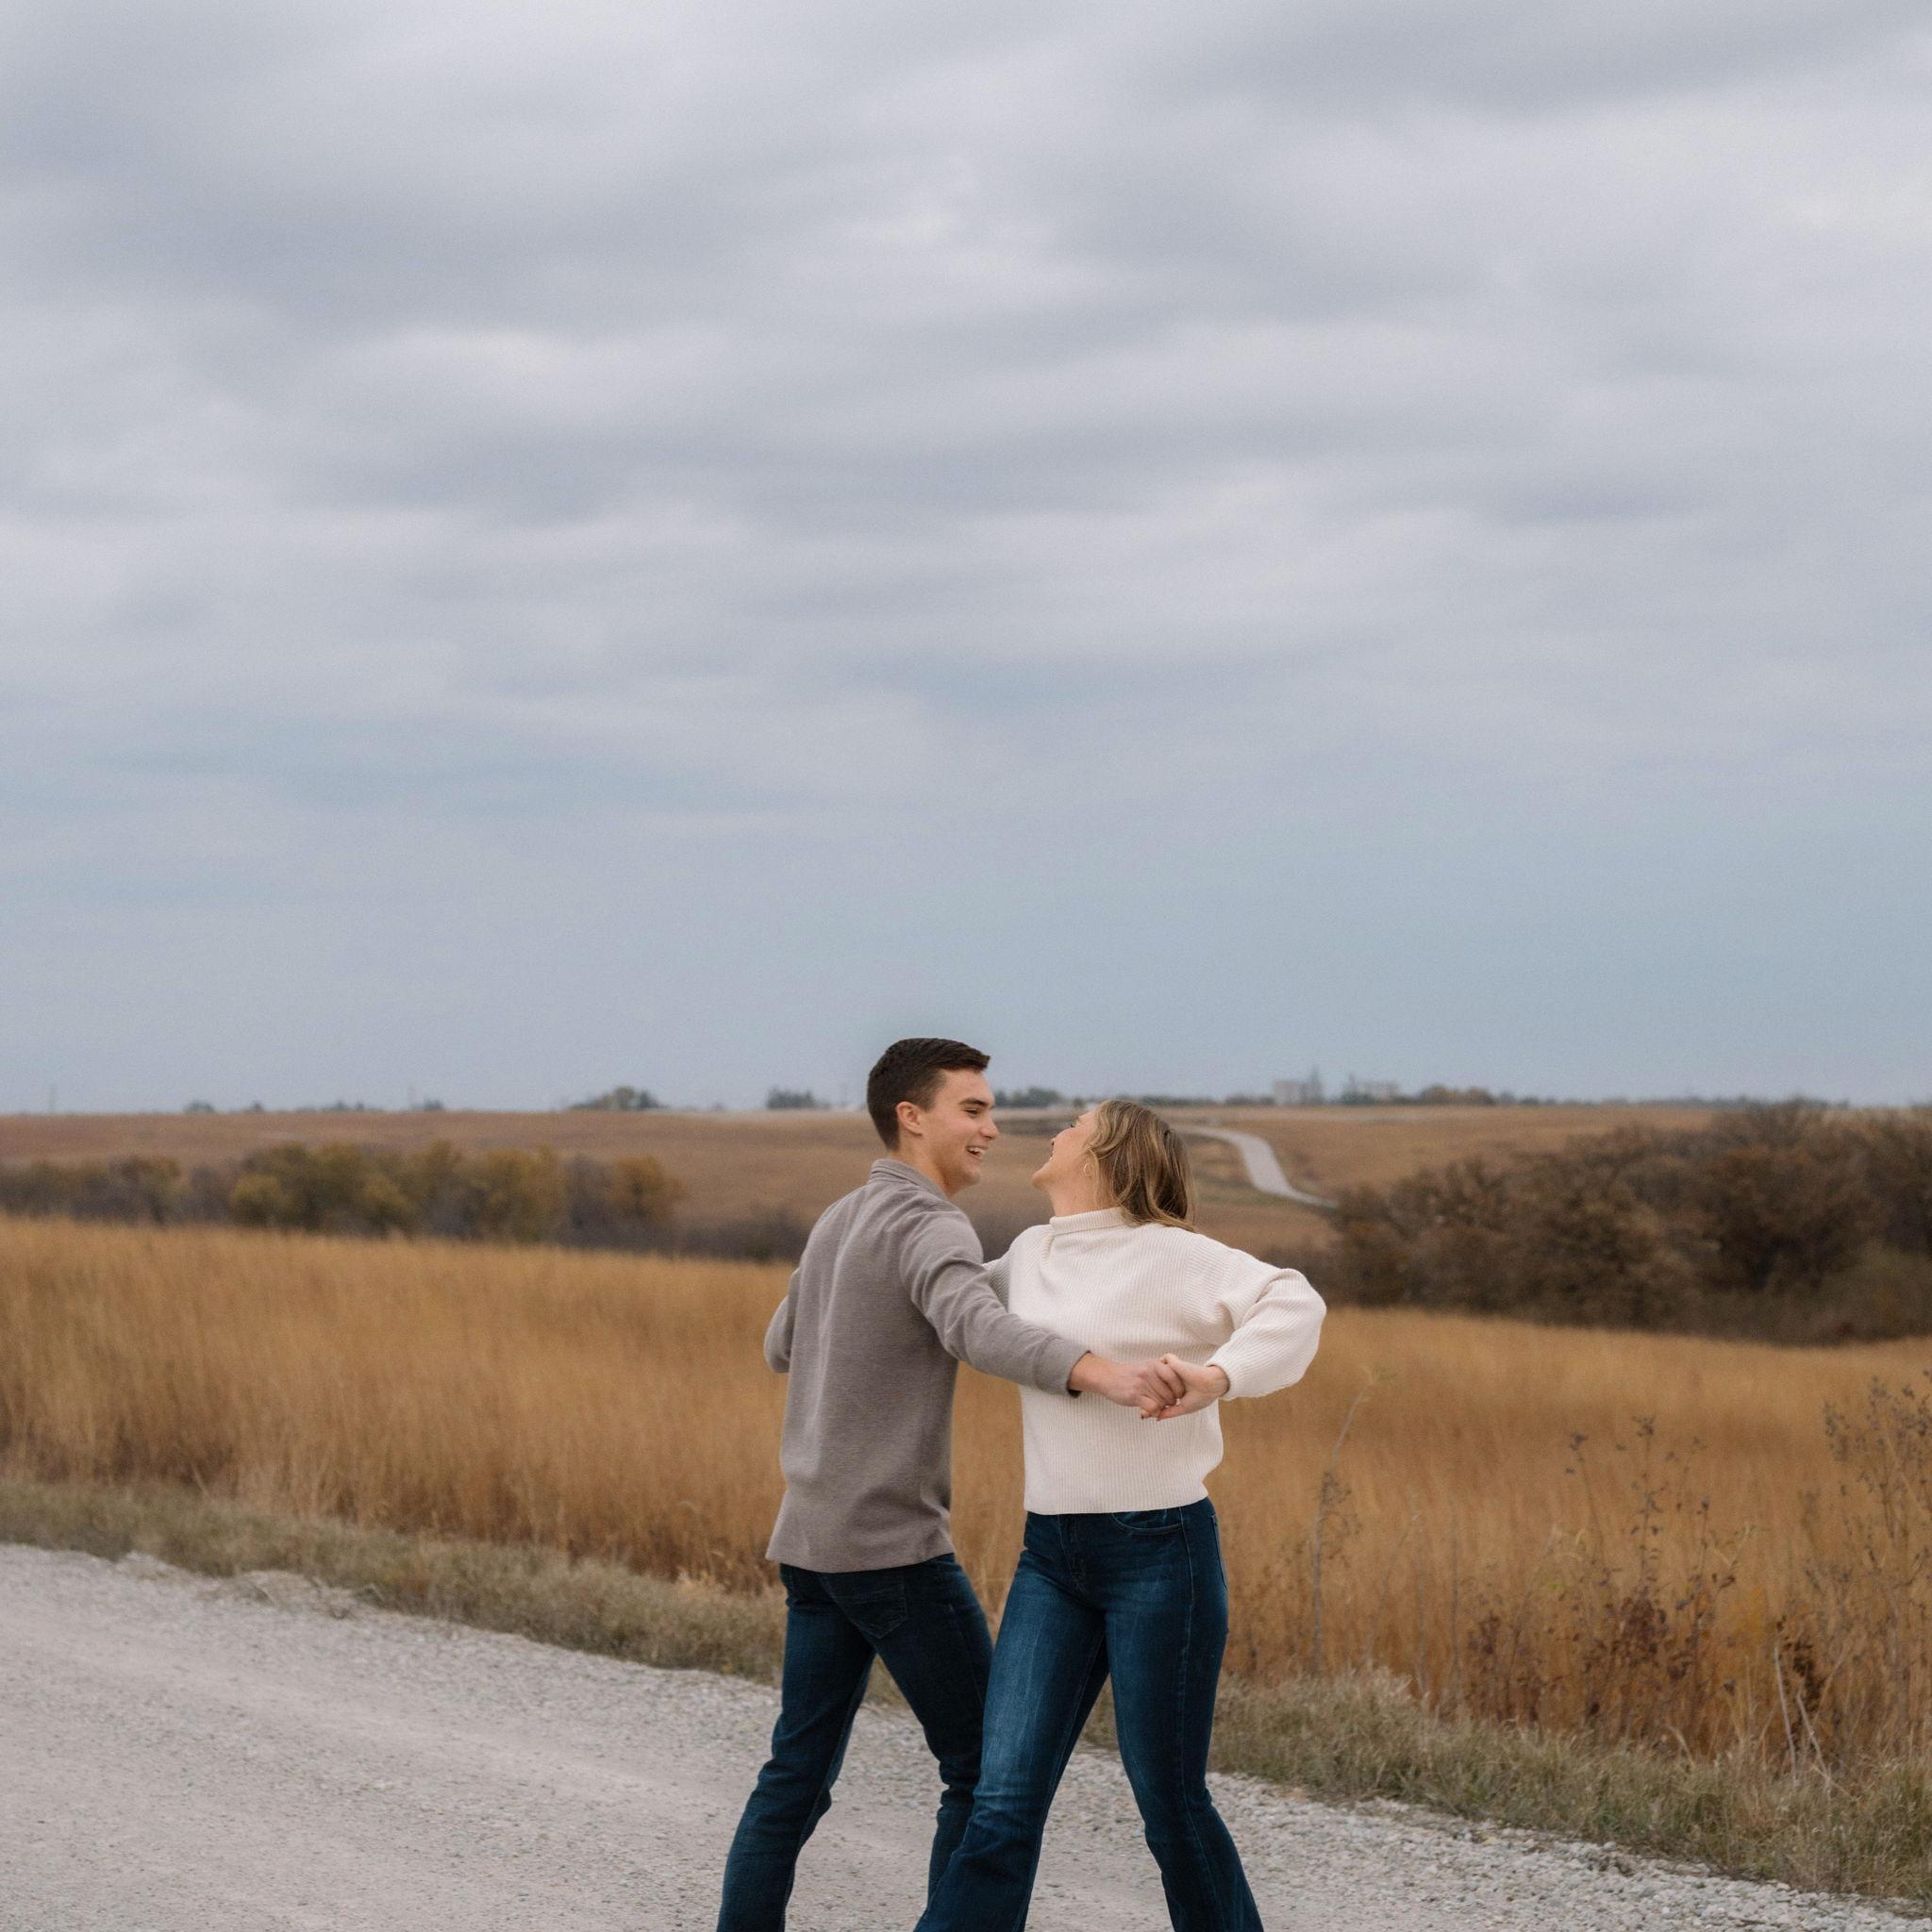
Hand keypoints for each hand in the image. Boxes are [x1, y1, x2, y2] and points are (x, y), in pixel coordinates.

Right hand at [1069, 1353, 1186, 1415]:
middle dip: (1170, 1401)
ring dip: (1161, 1408)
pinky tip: (1150, 1411)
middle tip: (1167, 1404)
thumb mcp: (1146, 1366)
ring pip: (1162, 1402)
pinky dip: (1154, 1412)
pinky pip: (1153, 1408)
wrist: (1107, 1377)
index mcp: (1154, 1364)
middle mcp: (1148, 1372)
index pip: (1174, 1377)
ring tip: (1157, 1407)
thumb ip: (1161, 1372)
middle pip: (1169, 1393)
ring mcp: (1141, 1384)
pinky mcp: (1134, 1395)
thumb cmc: (1130, 1374)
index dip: (1179, 1389)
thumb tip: (1179, 1386)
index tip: (1178, 1395)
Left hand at [1147, 1356, 1229, 1420]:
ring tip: (1148, 1390)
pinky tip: (1160, 1380)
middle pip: (1153, 1384)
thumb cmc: (1200, 1398)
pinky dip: (1159, 1369)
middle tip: (1140, 1404)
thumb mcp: (1184, 1408)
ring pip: (1155, 1372)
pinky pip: (1160, 1362)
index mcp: (1173, 1389)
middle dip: (1147, 1393)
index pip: (1158, 1394)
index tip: (1142, 1413)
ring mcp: (1172, 1371)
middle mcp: (1171, 1380)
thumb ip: (1169, 1412)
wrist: (1210, 1386)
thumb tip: (1155, 1418)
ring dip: (1151, 1380)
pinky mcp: (1174, 1363)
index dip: (1151, 1402)